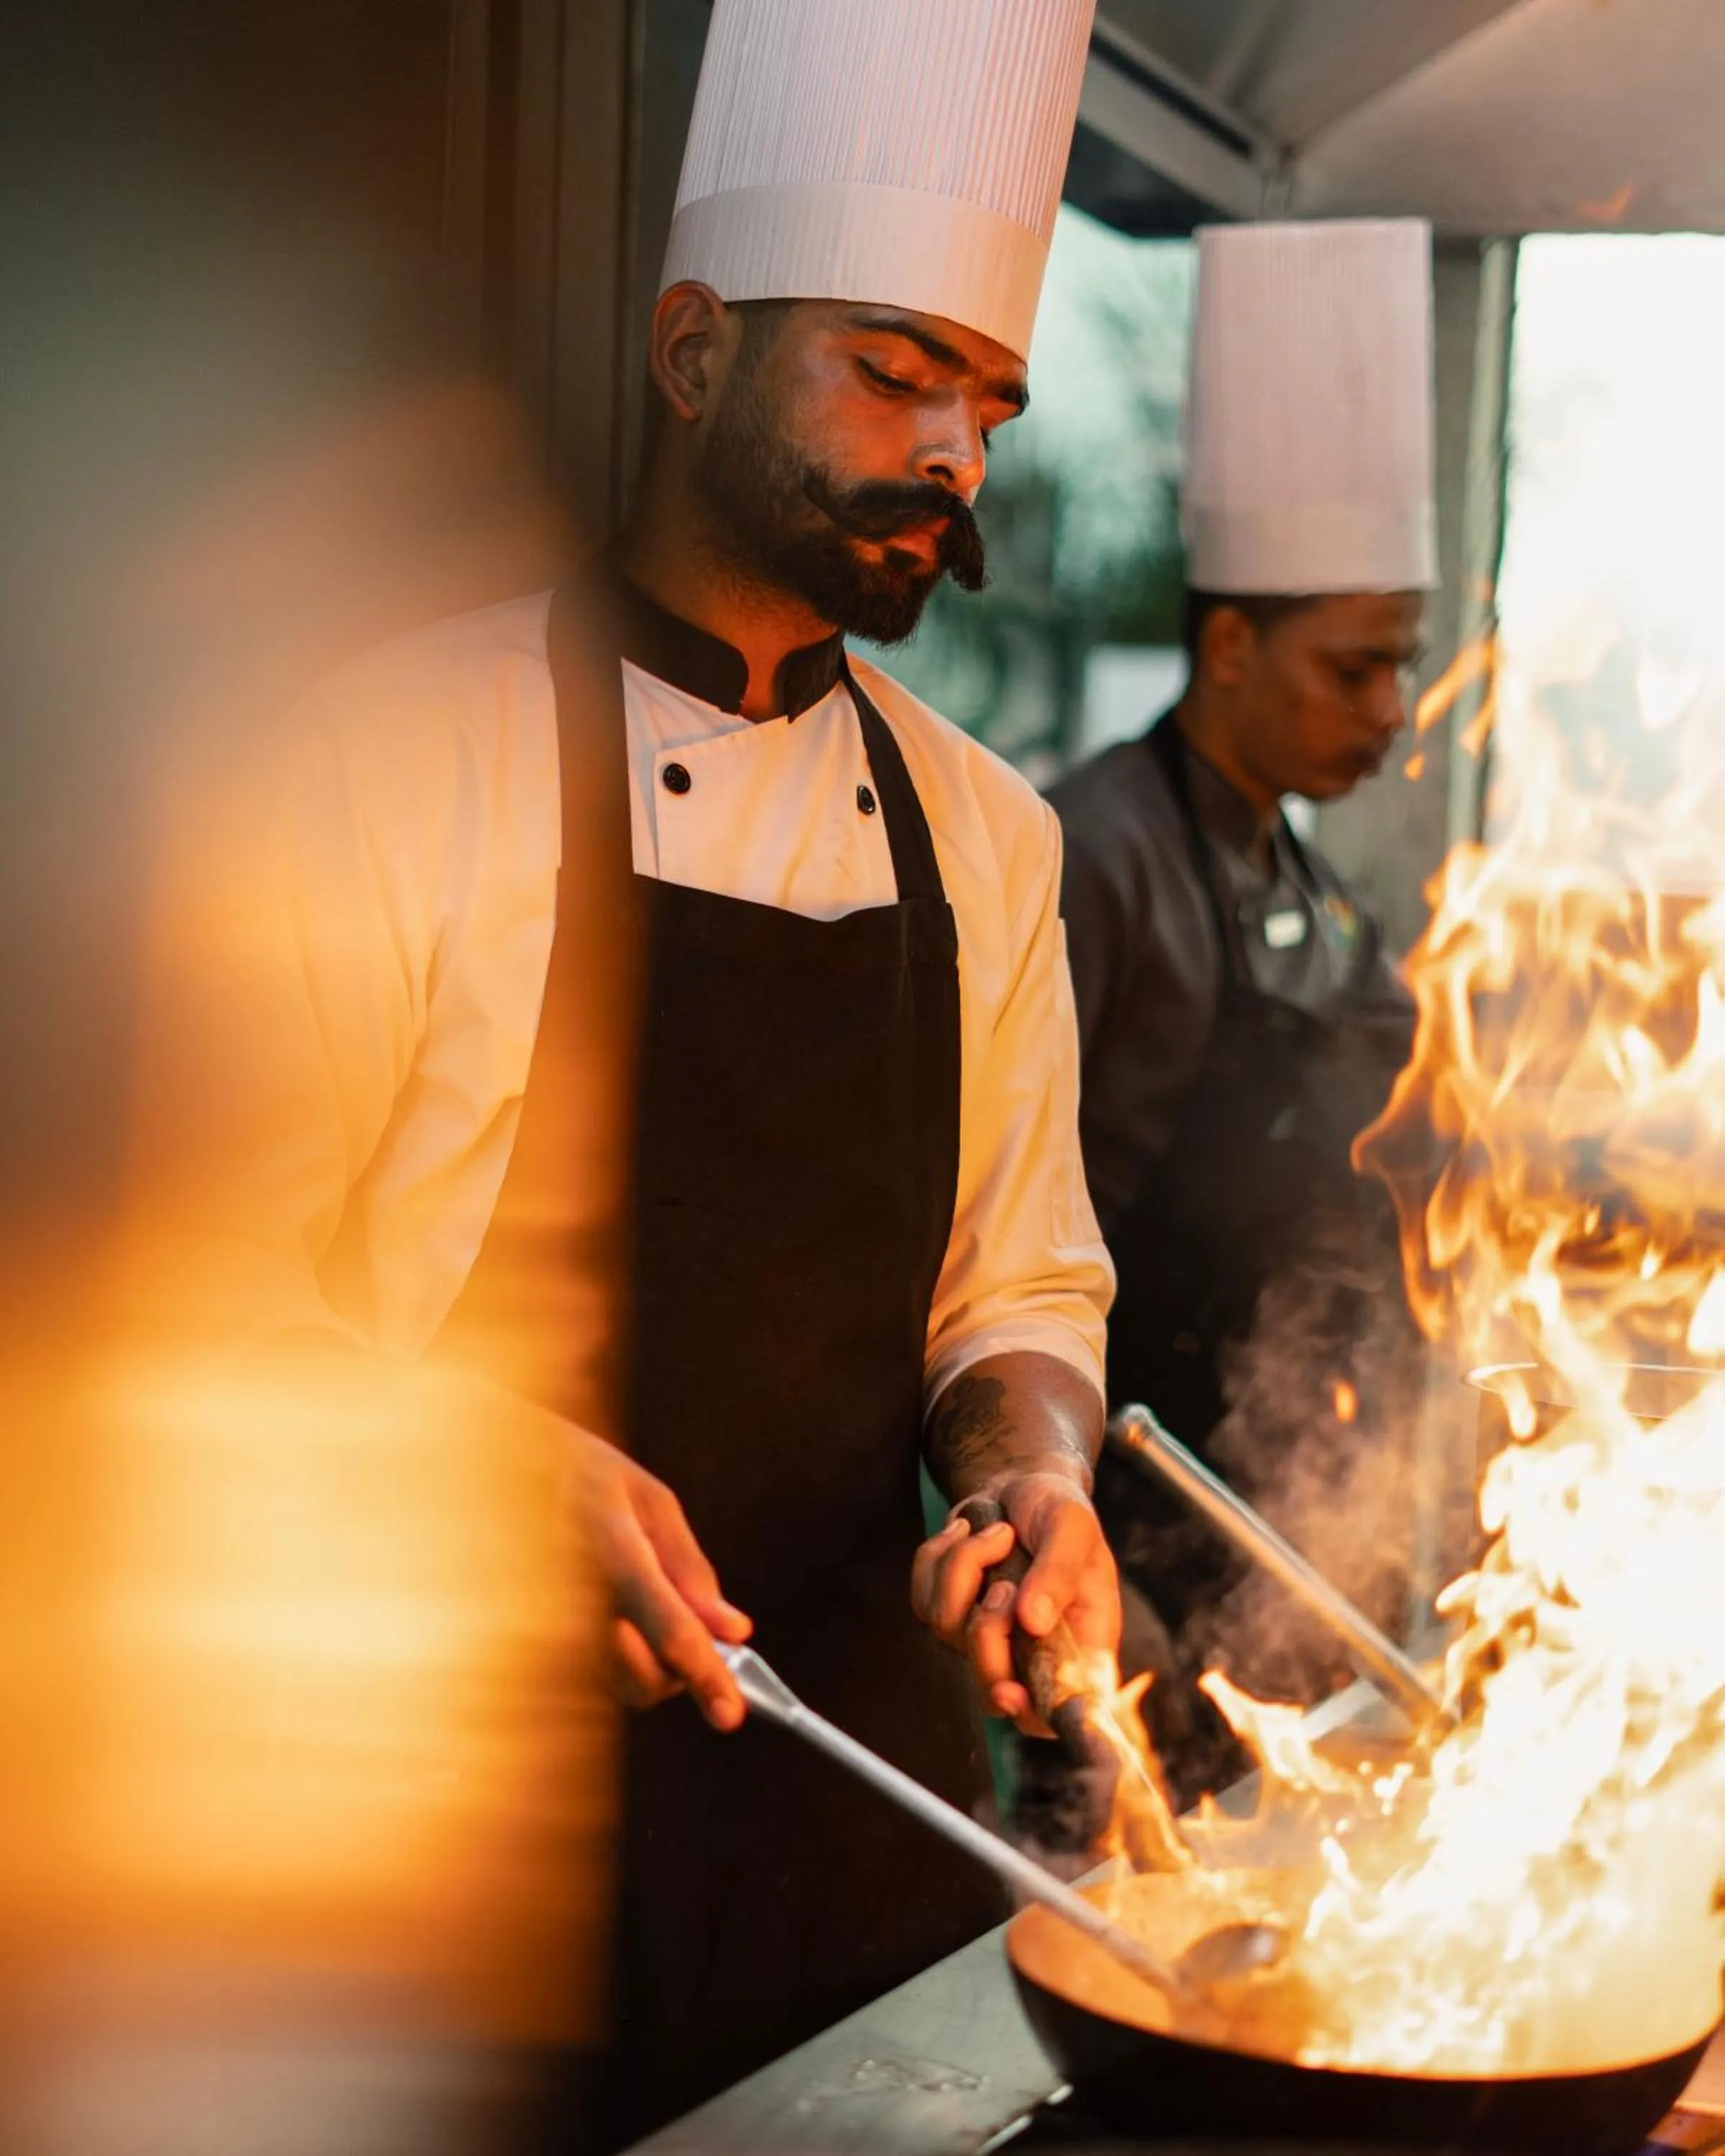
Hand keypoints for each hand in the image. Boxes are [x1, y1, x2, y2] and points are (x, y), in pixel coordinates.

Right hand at [560, 1430, 752, 1729]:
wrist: (501, 1470)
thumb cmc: (583, 1476)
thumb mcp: (652, 1502)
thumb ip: (692, 1571)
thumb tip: (733, 1630)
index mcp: (614, 1554)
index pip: (670, 1633)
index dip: (706, 1677)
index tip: (730, 1714)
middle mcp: (579, 1600)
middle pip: (647, 1680)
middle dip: (682, 1669)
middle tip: (696, 1623)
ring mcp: (553, 1625)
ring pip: (623, 1684)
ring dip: (654, 1664)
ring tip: (649, 1599)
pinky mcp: (541, 1638)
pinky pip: (598, 1670)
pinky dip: (625, 1656)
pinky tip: (620, 1607)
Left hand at [910, 1468, 1120, 1734]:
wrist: (1022, 1482)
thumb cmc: (1059, 1509)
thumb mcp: (1074, 1529)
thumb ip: (1059, 1574)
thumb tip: (1032, 1622)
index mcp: (1077, 1647)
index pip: (1055, 1711)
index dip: (1030, 1715)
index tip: (1008, 1693)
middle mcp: (1030, 1653)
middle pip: (989, 1688)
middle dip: (986, 1631)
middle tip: (1005, 1583)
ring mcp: (984, 1636)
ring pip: (948, 1629)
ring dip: (966, 1568)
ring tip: (997, 1535)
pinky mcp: (948, 1612)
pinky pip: (922, 1598)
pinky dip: (939, 1556)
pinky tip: (965, 1532)